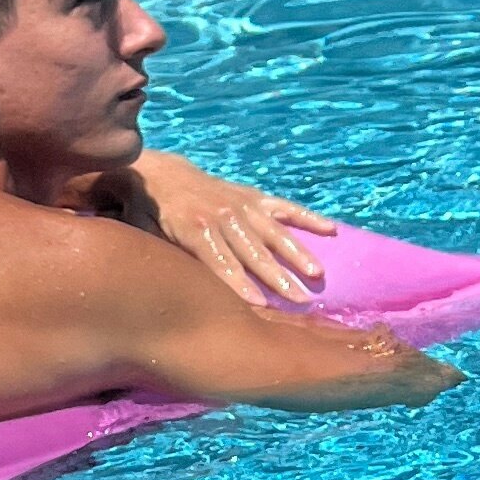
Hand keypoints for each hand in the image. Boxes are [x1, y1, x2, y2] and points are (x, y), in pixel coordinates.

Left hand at [153, 163, 335, 308]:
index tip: (258, 305)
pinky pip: (285, 208)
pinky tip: (331, 230)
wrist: (161, 174)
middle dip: (276, 277)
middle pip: (254, 252)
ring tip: (317, 273)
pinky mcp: (254, 198)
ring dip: (297, 254)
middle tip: (299, 300)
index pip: (221, 262)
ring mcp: (242, 206)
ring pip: (274, 233)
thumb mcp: (149, 239)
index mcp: (195, 230)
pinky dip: (308, 217)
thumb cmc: (153, 216)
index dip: (238, 283)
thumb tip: (176, 291)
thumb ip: (167, 261)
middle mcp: (223, 217)